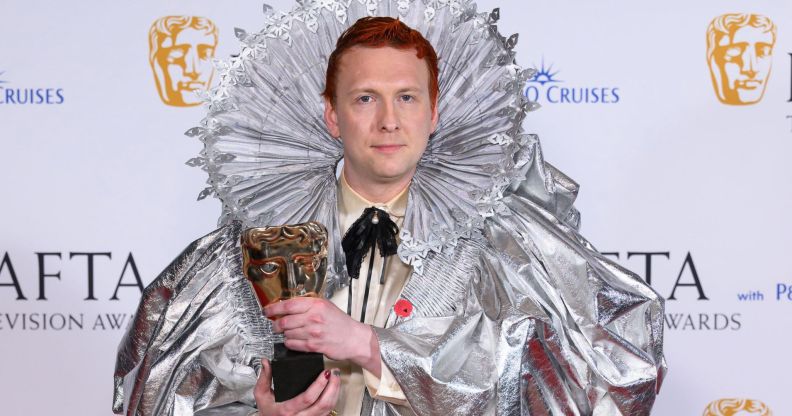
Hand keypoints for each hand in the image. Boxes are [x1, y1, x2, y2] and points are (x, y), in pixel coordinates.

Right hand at [254, 359, 339, 415]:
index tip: (325, 373)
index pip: (307, 398)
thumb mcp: (262, 395)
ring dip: (335, 391)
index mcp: (287, 410)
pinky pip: (329, 411)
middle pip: (323, 404)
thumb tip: (266, 362)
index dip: (318, 385)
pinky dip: (333, 399)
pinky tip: (334, 389)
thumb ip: (264, 378)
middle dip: (332, 386)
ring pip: (329, 408)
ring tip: (336, 378)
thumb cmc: (268, 411)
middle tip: (334, 373)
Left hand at [265, 297, 381, 375]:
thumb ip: (307, 305)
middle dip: (276, 325)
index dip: (273, 309)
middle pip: (284, 321)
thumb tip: (286, 306)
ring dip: (285, 334)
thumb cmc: (340, 322)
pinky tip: (294, 341)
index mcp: (316, 304)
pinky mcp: (313, 346)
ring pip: (287, 334)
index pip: (288, 305)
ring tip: (290, 333)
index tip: (267, 311)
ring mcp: (313, 332)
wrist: (353, 338)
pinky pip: (293, 344)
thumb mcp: (325, 306)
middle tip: (276, 326)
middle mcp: (313, 317)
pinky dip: (290, 343)